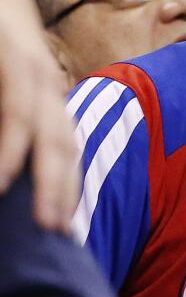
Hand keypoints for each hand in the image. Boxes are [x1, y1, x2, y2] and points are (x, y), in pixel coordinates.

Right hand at [0, 0, 77, 231]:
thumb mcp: (8, 79)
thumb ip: (14, 113)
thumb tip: (12, 159)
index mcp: (48, 93)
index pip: (67, 149)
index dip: (69, 187)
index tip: (68, 228)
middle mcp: (50, 86)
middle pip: (68, 151)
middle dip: (66, 196)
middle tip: (63, 238)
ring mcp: (34, 72)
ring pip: (50, 137)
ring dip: (47, 182)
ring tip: (43, 222)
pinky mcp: (14, 58)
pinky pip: (16, 111)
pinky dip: (12, 146)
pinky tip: (3, 178)